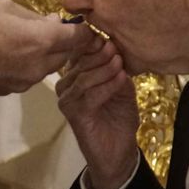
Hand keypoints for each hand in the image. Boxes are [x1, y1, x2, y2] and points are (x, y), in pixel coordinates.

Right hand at [0, 0, 93, 99]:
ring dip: (46, 54)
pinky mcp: (12, 91)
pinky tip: (11, 54)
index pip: (80, 37)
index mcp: (42, 40)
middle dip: (65, 42)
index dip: (83, 29)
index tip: (79, 23)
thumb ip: (32, 15)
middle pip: (67, 54)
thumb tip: (50, 21)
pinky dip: (28, 64)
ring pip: (49, 66)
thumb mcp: (2, 6)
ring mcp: (26, 81)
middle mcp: (40, 65)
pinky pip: (30, 75)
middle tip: (53, 28)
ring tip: (27, 40)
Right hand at [56, 32, 141, 188]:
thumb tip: (116, 49)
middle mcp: (66, 86)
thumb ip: (116, 70)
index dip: (93, 43)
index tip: (111, 37)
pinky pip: (90, 95)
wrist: (119, 152)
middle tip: (115, 47)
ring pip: (84, 78)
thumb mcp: (122, 88)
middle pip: (79, 63)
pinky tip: (121, 79)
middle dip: (99, 53)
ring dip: (104, 68)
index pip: (79, 52)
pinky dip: (108, 85)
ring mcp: (67, 100)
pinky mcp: (73, 114)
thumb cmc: (119, 118)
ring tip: (119, 62)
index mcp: (75, 75)